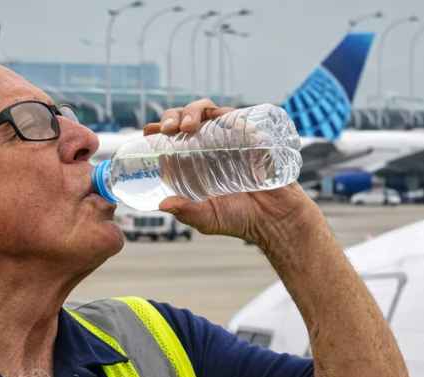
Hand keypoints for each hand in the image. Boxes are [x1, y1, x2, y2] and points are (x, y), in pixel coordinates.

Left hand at [145, 99, 322, 242]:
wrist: (276, 219)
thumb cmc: (240, 219)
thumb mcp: (207, 218)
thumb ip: (187, 212)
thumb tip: (163, 204)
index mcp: (195, 160)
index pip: (173, 136)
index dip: (158, 129)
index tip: (147, 132)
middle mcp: (211, 145)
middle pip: (186, 118)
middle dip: (172, 116)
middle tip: (166, 129)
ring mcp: (231, 138)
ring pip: (207, 110)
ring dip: (192, 111)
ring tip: (187, 126)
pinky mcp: (252, 135)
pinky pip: (236, 115)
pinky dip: (223, 113)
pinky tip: (213, 120)